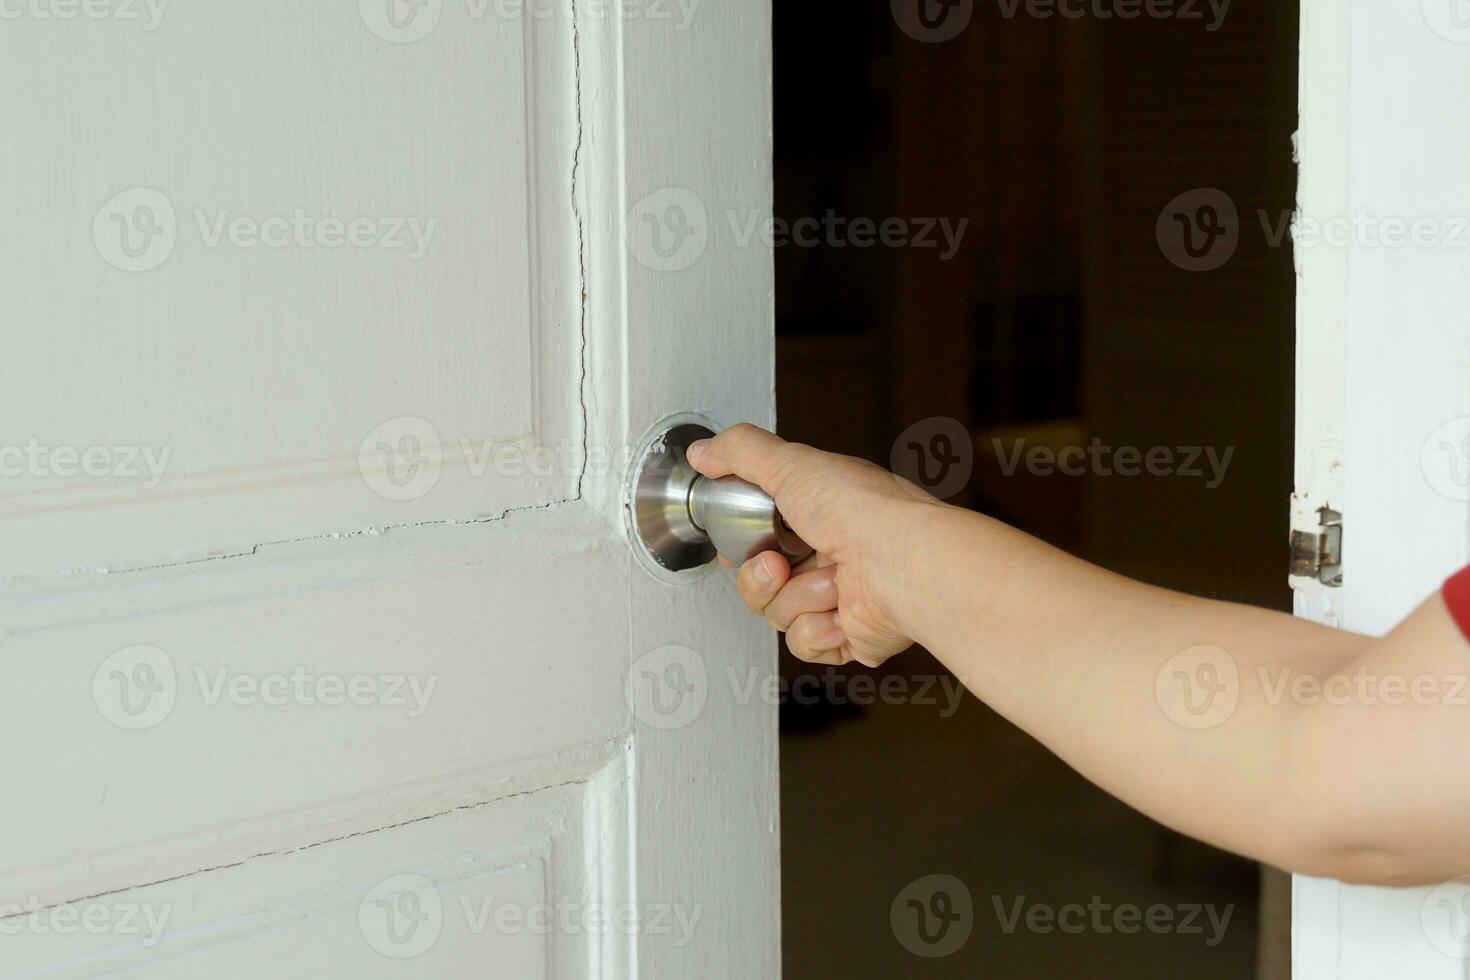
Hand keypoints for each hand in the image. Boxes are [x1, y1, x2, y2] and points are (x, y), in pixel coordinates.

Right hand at [686, 424, 940, 667]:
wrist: (904, 564)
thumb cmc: (862, 511)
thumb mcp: (790, 464)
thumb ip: (739, 453)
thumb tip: (702, 452)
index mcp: (818, 515)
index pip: (758, 537)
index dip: (740, 547)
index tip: (737, 545)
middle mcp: (829, 555)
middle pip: (759, 581)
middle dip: (760, 576)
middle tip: (778, 564)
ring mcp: (839, 598)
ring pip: (778, 613)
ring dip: (798, 597)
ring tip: (832, 581)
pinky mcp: (848, 636)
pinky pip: (803, 643)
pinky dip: (816, 628)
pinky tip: (840, 611)